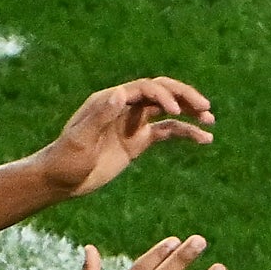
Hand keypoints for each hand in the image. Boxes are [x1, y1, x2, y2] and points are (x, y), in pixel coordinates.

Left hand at [38, 79, 215, 197]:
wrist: (60, 180)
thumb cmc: (65, 159)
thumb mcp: (80, 139)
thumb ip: (100, 116)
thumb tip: (122, 93)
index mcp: (110, 100)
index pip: (144, 89)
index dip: (163, 95)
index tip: (175, 111)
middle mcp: (124, 107)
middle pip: (161, 93)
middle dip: (184, 96)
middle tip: (205, 106)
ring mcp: (133, 123)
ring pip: (168, 110)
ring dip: (190, 112)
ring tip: (210, 119)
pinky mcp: (138, 141)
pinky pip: (167, 132)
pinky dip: (186, 132)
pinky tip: (204, 138)